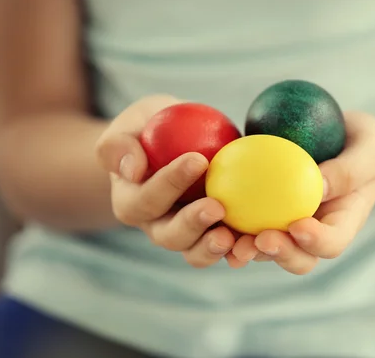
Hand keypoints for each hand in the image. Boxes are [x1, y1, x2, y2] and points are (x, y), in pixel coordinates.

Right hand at [95, 95, 235, 267]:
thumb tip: (131, 169)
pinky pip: (226, 249)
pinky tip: (255, 243)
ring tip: (234, 237)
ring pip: (196, 252)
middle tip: (217, 207)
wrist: (178, 140)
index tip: (197, 160)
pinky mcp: (214, 234)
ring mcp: (187, 235)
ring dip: (214, 248)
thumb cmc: (152, 126)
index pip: (146, 199)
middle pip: (170, 236)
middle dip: (192, 225)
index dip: (169, 184)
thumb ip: (119, 143)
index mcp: (131, 202)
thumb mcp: (132, 122)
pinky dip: (239, 250)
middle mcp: (157, 226)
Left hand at [230, 111, 374, 273]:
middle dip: (280, 255)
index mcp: (343, 224)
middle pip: (299, 258)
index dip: (315, 243)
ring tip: (229, 237)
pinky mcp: (265, 212)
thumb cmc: (364, 146)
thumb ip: (348, 170)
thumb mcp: (367, 150)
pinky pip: (247, 222)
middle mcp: (315, 233)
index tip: (299, 226)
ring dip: (248, 248)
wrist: (346, 141)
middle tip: (262, 238)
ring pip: (267, 248)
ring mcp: (288, 226)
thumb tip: (318, 184)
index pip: (332, 243)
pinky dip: (230, 222)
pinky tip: (212, 208)